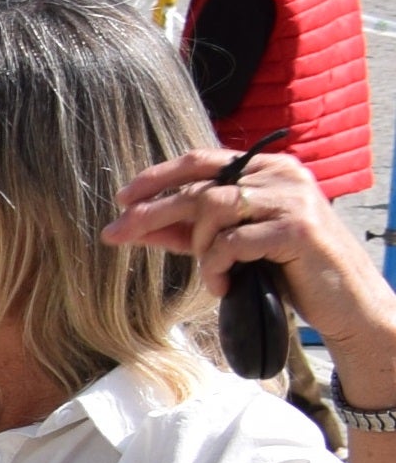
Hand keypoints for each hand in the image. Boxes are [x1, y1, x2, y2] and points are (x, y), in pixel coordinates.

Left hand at [104, 147, 395, 363]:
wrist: (345, 302)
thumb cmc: (287, 271)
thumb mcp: (234, 245)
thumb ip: (191, 232)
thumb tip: (137, 226)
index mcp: (267, 169)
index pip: (201, 160)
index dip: (157, 177)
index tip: (122, 198)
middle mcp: (282, 175)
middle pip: (199, 186)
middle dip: (151, 212)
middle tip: (116, 234)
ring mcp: (292, 199)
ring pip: (213, 210)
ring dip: (199, 248)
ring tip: (211, 275)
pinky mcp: (297, 229)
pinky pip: (233, 241)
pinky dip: (217, 266)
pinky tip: (225, 285)